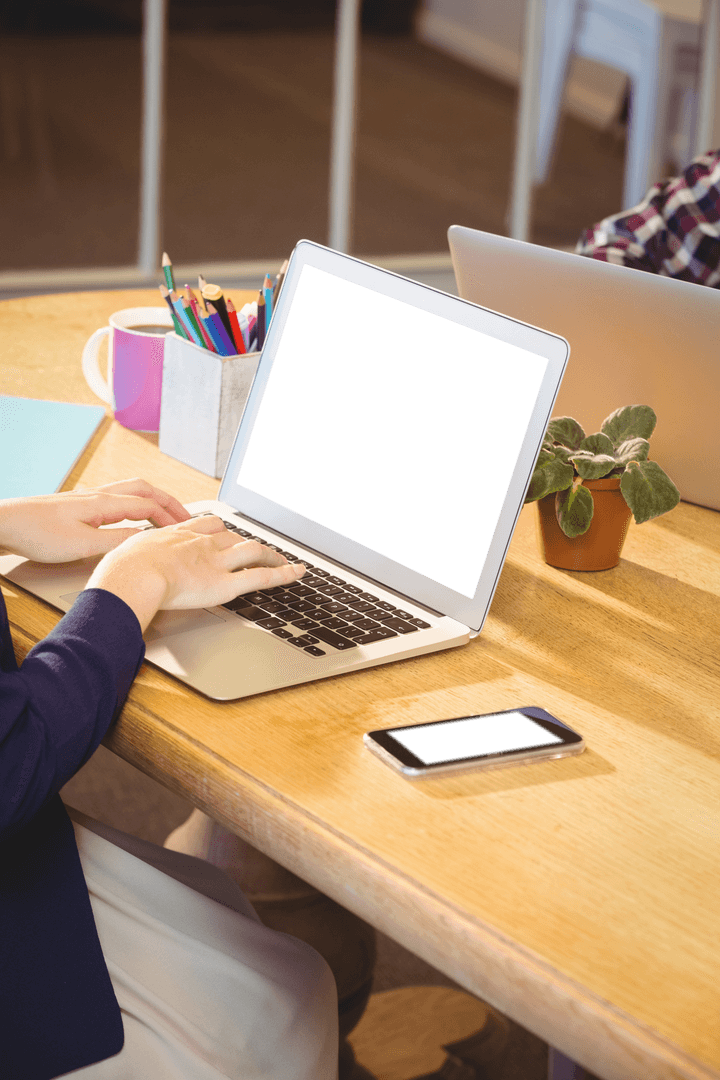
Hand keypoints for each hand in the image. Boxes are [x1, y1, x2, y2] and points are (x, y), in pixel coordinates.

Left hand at [0, 478, 190, 562]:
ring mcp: (88, 499)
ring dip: (153, 501)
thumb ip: (117, 541)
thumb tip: (145, 541)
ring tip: (165, 515)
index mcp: (104, 503)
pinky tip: (132, 518)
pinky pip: (118, 499)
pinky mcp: (79, 506)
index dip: (171, 517)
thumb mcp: (83, 544)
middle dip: (168, 502)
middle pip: (144, 490)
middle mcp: (98, 496)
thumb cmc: (37, 533)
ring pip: (131, 492)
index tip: (187, 528)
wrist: (6, 523)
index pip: (148, 506)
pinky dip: (136, 505)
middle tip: (185, 516)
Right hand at [87, 514, 304, 632]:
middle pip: (233, 535)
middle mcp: (201, 542)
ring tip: (284, 561)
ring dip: (272, 555)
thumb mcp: (126, 555)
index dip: (221, 529)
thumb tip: (121, 574)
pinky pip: (261, 576)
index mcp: (177, 534)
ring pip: (253, 551)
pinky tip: (298, 574)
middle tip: (259, 549)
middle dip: (248, 541)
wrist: (131, 576)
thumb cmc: (121, 571)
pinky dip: (284, 574)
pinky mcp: (226, 582)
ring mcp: (216, 560)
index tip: (226, 533)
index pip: (207, 524)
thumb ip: (134, 561)